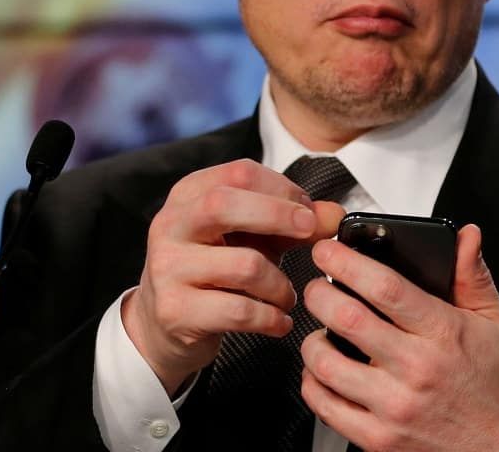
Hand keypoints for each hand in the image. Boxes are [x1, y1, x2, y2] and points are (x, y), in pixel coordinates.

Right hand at [122, 159, 343, 393]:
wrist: (164, 325)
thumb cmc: (216, 271)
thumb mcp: (252, 238)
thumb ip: (292, 222)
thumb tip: (335, 215)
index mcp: (189, 194)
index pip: (240, 172)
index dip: (283, 188)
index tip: (309, 211)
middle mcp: (171, 224)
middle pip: (225, 204)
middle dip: (279, 216)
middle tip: (311, 234)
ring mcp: (167, 268)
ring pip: (244, 265)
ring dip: (281, 285)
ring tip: (286, 296)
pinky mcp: (174, 310)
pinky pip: (240, 311)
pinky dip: (271, 318)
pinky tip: (278, 322)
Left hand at [300, 224, 498, 450]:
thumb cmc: (493, 382)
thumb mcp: (494, 321)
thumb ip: (472, 275)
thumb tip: (467, 236)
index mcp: (442, 333)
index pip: (385, 288)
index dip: (347, 262)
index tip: (328, 250)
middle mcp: (415, 369)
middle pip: (346, 319)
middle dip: (319, 293)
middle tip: (317, 287)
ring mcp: (394, 406)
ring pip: (326, 363)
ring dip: (311, 339)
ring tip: (319, 329)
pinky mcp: (378, 438)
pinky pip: (325, 406)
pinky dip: (312, 382)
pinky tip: (322, 370)